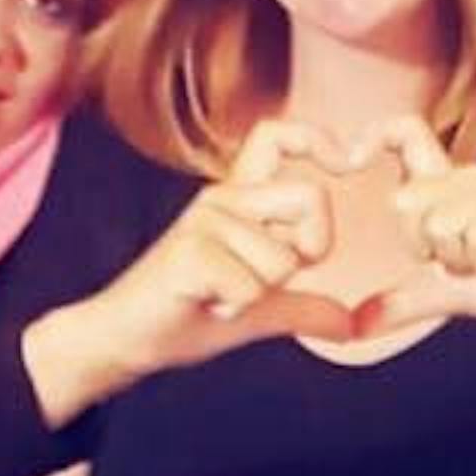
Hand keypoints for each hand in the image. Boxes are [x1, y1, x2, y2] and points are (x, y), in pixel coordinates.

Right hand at [25, 121, 358, 418]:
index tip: (344, 162)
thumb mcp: (258, 309)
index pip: (277, 137)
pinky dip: (236, 310)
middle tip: (265, 279)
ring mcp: (204, 221)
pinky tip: (204, 303)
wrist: (125, 339)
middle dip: (309, 251)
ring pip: (282, 260)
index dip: (316, 139)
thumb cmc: (185, 314)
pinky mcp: (189, 252)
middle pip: (311, 199)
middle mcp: (222, 197)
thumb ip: (304, 307)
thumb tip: (350, 324)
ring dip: (259, 295)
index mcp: (239, 198)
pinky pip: (251, 289)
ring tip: (217, 294)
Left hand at [348, 113, 475, 333]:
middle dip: (429, 250)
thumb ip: (399, 305)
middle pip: (412, 204)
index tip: (350, 161)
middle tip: (461, 261)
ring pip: (447, 225)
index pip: (405, 133)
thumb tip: (355, 328)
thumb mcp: (441, 293)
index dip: (375, 136)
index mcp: (447, 183)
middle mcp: (474, 177)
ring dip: (463, 260)